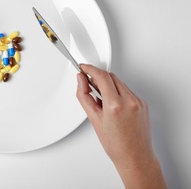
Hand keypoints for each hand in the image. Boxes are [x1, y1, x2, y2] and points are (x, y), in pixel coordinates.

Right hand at [76, 64, 165, 187]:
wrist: (134, 156)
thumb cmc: (115, 144)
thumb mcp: (93, 119)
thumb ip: (84, 96)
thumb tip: (81, 81)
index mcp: (115, 104)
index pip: (101, 76)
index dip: (90, 69)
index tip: (83, 68)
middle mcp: (129, 100)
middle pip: (111, 77)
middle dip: (98, 77)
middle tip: (89, 85)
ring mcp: (138, 101)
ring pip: (119, 83)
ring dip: (108, 85)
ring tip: (102, 101)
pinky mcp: (143, 104)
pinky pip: (127, 91)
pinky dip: (118, 93)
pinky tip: (113, 105)